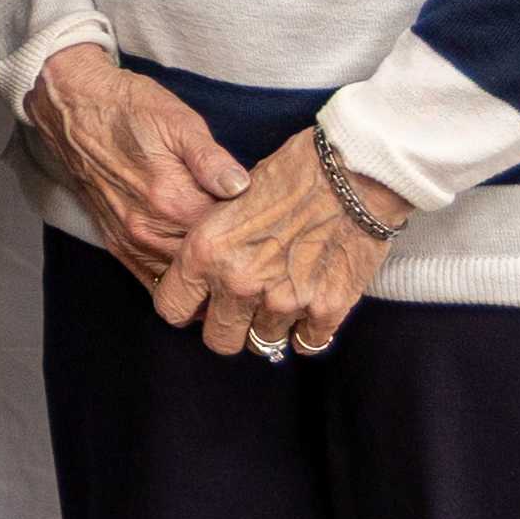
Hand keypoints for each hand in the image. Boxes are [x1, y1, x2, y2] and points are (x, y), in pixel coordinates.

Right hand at [18, 44, 251, 286]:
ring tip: (234, 264)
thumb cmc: (129, 107)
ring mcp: (130, 240)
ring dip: (208, 278)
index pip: (230, 239)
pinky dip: (178, 283)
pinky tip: (197, 271)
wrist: (72, 108)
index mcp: (173, 200)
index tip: (273, 226)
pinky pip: (152, 282)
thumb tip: (243, 188)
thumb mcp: (179, 121)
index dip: (256, 235)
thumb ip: (212, 160)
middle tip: (260, 250)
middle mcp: (150, 229)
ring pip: (183, 282)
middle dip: (236, 262)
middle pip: (209, 268)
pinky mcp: (116, 243)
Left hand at [153, 133, 403, 359]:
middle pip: (218, 341)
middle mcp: (238, 282)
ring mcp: (283, 300)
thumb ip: (210, 248)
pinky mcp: (326, 308)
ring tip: (281, 298)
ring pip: (263, 343)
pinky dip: (308, 331)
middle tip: (242, 312)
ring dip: (270, 327)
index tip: (199, 304)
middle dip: (227, 328)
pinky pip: (308, 342)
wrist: (348, 174)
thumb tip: (201, 284)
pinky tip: (310, 306)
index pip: (171, 309)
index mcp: (205, 252)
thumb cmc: (288, 178)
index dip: (185, 308)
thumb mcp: (226, 204)